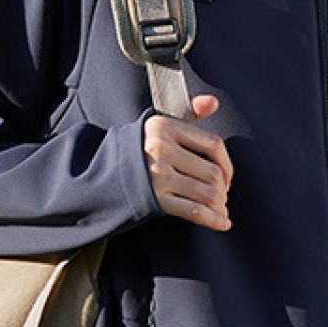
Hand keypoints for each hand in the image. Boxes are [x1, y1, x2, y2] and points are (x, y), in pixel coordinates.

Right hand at [144, 93, 232, 231]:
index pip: (212, 143)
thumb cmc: (137, 149)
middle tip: (222, 196)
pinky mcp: (154, 199)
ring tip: (220, 209)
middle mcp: (161, 149)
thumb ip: (189, 113)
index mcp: (165, 127)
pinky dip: (213, 220)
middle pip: (212, 172)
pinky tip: (223, 224)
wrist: (99, 175)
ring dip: (220, 205)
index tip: (227, 176)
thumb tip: (214, 102)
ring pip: (206, 193)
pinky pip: (194, 211)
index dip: (228, 163)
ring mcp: (157, 175)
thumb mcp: (158, 125)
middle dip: (223, 189)